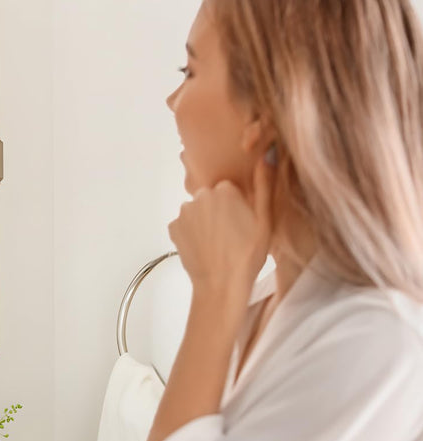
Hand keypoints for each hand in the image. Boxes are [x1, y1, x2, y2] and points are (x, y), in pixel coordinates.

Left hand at [169, 151, 273, 312]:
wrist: (221, 285)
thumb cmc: (248, 255)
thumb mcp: (265, 220)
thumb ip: (264, 186)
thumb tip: (267, 155)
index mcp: (225, 190)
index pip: (230, 189)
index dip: (238, 205)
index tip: (244, 221)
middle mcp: (200, 195)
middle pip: (211, 198)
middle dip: (220, 211)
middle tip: (232, 234)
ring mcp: (184, 212)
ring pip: (197, 211)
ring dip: (205, 221)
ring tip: (219, 243)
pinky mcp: (173, 227)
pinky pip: (185, 225)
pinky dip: (193, 233)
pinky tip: (205, 247)